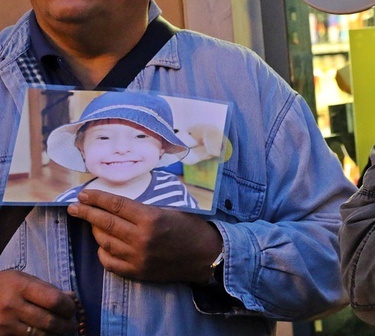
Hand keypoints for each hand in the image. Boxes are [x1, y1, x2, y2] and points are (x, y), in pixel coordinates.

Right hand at [0, 270, 76, 334]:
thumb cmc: (3, 286)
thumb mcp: (23, 279)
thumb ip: (48, 289)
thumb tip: (72, 298)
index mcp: (20, 287)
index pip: (54, 300)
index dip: (68, 307)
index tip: (72, 309)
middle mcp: (12, 306)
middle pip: (49, 321)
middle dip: (66, 324)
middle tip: (72, 325)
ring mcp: (5, 324)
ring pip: (39, 335)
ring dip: (55, 334)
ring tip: (61, 331)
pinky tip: (46, 334)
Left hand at [66, 190, 222, 283]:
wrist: (206, 255)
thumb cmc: (192, 227)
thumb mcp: (172, 208)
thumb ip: (145, 207)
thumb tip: (120, 199)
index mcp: (151, 218)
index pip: (116, 206)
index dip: (97, 199)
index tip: (84, 194)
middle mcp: (141, 238)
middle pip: (105, 223)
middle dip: (87, 213)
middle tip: (75, 207)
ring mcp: (138, 257)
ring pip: (105, 242)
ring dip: (95, 231)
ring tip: (91, 222)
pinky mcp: (138, 272)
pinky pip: (110, 262)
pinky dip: (103, 252)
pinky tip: (102, 244)